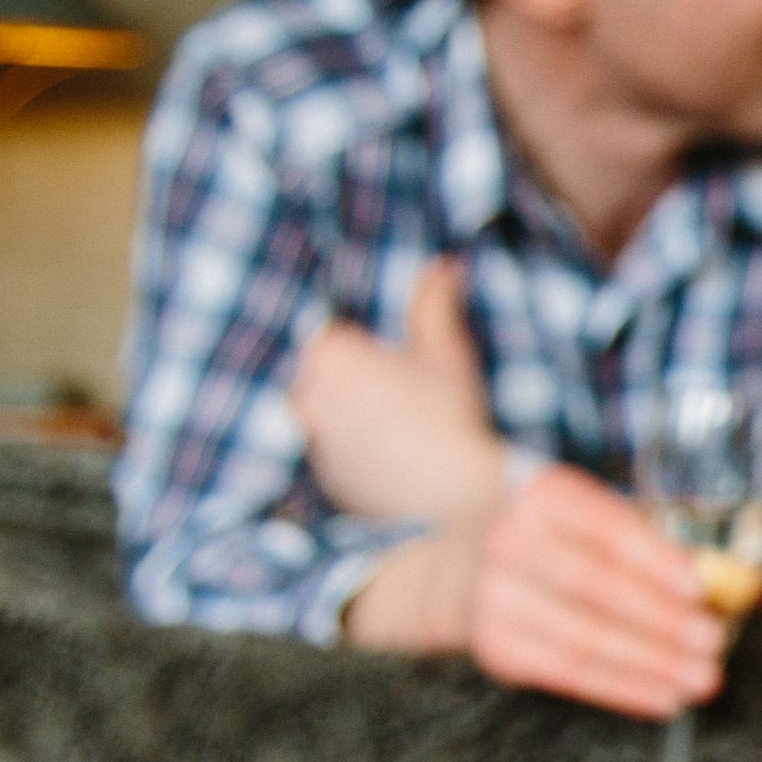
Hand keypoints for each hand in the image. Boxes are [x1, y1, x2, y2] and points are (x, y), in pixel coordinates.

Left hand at [292, 257, 508, 525]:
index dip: (357, 344)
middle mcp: (308, 396)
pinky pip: (326, 451)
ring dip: (340, 412)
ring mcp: (311, 440)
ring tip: (385, 421)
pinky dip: (346, 448)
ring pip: (318, 413)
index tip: (381, 356)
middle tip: (389, 387)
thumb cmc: (451, 418)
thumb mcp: (446, 353)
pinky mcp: (322, 477)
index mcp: (332, 356)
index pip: (328, 334)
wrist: (453, 496)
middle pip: (316, 373)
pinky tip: (381, 452)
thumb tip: (444, 265)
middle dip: (346, 377)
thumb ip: (434, 304)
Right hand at [344, 462, 724, 717]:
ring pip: (584, 637)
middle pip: (596, 587)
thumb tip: (750, 586)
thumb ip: (663, 548)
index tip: (703, 588)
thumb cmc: (555, 541)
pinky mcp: (495, 645)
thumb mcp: (592, 521)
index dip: (656, 562)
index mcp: (543, 496)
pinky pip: (569, 673)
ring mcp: (494, 595)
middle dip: (661, 619)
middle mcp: (509, 540)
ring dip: (650, 664)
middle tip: (713, 642)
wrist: (457, 566)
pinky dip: (623, 690)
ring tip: (702, 679)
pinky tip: (663, 698)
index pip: (608, 531)